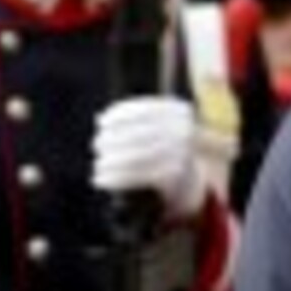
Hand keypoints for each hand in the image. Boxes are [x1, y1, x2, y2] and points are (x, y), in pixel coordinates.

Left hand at [92, 96, 206, 221]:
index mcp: (182, 113)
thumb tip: (101, 118)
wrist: (193, 181)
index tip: (101, 121)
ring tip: (99, 164)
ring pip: (135, 156)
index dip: (120, 114)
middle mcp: (184, 132)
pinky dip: (115, 178)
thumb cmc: (167, 148)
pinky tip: (101, 179)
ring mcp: (181, 154)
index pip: (145, 110)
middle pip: (138, 133)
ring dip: (111, 160)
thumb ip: (136, 121)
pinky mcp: (173, 176)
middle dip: (113, 138)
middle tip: (97, 144)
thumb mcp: (160, 126)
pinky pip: (137, 176)